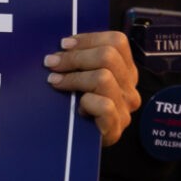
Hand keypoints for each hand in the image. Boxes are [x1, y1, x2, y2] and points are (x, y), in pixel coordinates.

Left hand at [42, 30, 139, 145]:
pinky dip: (86, 102)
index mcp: (124, 69)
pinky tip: (77, 107)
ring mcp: (125, 107)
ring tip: (56, 82)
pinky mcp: (117, 126)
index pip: (117, 41)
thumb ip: (78, 59)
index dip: (88, 39)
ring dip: (74, 78)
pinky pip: (104, 106)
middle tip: (51, 64)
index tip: (63, 45)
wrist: (78, 141)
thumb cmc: (76, 104)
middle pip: (108, 56)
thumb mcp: (81, 76)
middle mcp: (129, 86)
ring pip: (103, 78)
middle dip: (74, 57)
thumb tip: (59, 44)